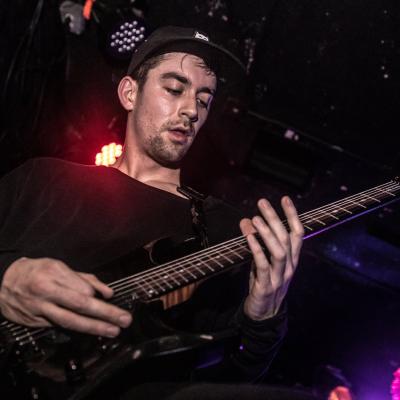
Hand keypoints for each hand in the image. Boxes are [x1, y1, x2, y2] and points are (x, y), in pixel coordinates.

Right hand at [0, 257, 131, 336]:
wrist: (4, 281)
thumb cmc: (37, 270)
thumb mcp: (60, 266)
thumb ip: (85, 279)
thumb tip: (107, 292)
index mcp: (54, 272)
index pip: (82, 287)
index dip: (97, 295)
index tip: (110, 299)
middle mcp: (47, 291)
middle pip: (80, 305)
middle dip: (105, 313)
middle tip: (124, 320)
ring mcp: (40, 308)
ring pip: (70, 321)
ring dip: (94, 327)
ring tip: (113, 331)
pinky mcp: (35, 322)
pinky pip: (58, 325)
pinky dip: (76, 329)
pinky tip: (90, 332)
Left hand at [239, 196, 303, 319]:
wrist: (264, 314)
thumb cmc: (264, 282)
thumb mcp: (261, 259)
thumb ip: (256, 241)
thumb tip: (247, 220)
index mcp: (292, 259)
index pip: (297, 234)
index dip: (292, 216)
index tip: (285, 199)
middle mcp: (289, 266)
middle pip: (286, 239)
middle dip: (275, 218)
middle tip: (262, 203)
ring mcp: (280, 277)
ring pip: (279, 251)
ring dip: (267, 233)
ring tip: (256, 218)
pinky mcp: (267, 287)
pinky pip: (264, 266)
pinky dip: (257, 250)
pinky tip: (249, 237)